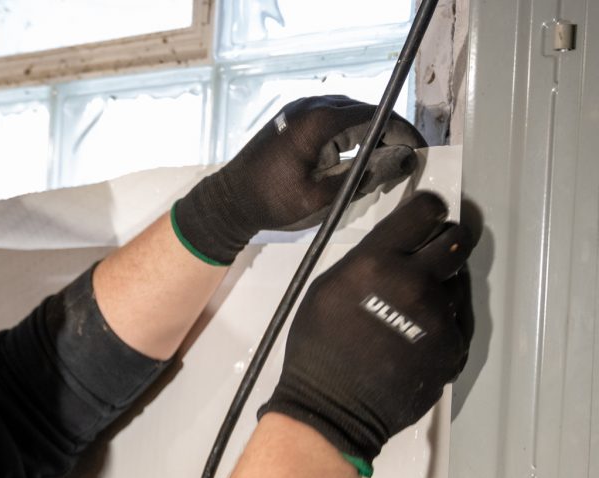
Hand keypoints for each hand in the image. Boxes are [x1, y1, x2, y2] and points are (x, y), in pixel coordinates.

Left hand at [172, 95, 426, 264]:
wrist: (228, 199)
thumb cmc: (268, 202)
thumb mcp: (318, 199)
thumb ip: (359, 179)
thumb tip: (396, 165)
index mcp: (317, 122)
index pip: (374, 115)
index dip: (402, 131)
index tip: (418, 149)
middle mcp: (310, 107)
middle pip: (365, 110)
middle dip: (390, 132)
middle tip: (408, 158)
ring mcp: (300, 108)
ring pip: (350, 113)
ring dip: (371, 132)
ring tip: (389, 158)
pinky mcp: (294, 117)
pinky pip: (333, 118)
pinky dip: (351, 132)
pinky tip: (361, 154)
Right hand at [258, 191, 474, 467]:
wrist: (334, 409)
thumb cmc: (318, 348)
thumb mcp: (327, 289)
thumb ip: (366, 260)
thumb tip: (398, 245)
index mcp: (378, 262)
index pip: (424, 211)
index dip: (429, 208)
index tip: (428, 214)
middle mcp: (416, 282)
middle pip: (457, 239)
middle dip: (447, 239)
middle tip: (433, 253)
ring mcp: (441, 317)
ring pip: (458, 283)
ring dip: (442, 287)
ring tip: (415, 308)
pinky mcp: (455, 346)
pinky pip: (458, 319)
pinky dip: (444, 321)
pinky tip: (419, 336)